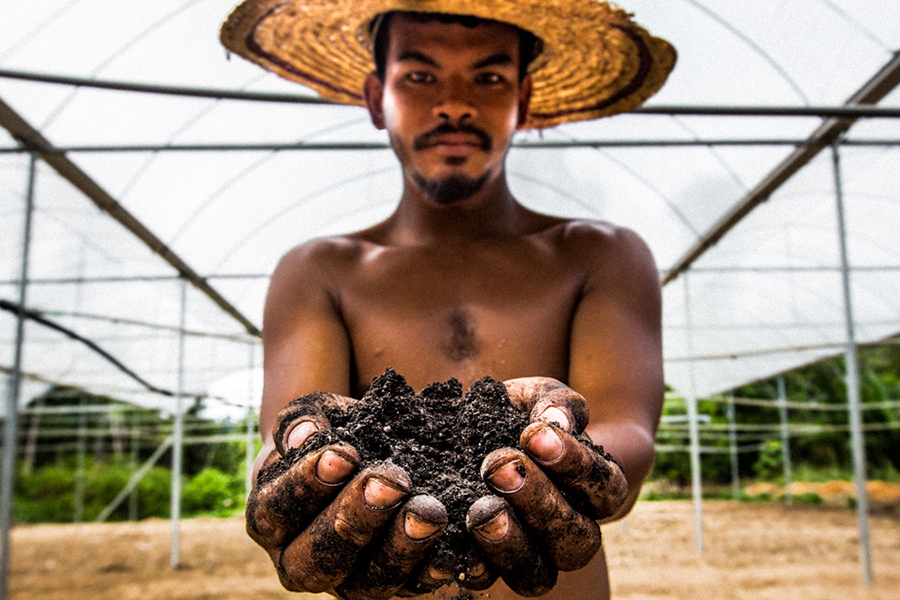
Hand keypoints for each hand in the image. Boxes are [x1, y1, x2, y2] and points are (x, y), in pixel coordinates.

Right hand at [245, 393, 448, 598]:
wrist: (364, 451)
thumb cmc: (331, 430)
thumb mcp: (315, 414)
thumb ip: (301, 420)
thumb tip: (301, 434)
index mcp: (269, 520)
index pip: (277, 511)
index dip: (307, 486)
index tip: (345, 454)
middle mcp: (299, 562)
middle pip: (318, 560)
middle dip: (355, 521)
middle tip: (394, 483)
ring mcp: (346, 582)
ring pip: (366, 584)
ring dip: (399, 549)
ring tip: (429, 512)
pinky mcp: (389, 586)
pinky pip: (411, 589)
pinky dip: (432, 571)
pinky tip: (453, 550)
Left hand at [464, 377, 627, 595]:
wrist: (477, 430)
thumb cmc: (523, 412)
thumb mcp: (540, 396)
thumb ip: (555, 403)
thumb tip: (557, 421)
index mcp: (597, 489)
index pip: (604, 486)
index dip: (573, 464)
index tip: (532, 434)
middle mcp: (573, 532)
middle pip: (575, 538)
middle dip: (538, 502)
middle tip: (498, 467)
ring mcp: (534, 556)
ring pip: (537, 574)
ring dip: (509, 543)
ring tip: (480, 511)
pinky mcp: (492, 566)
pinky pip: (488, 580)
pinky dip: (470, 564)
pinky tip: (450, 542)